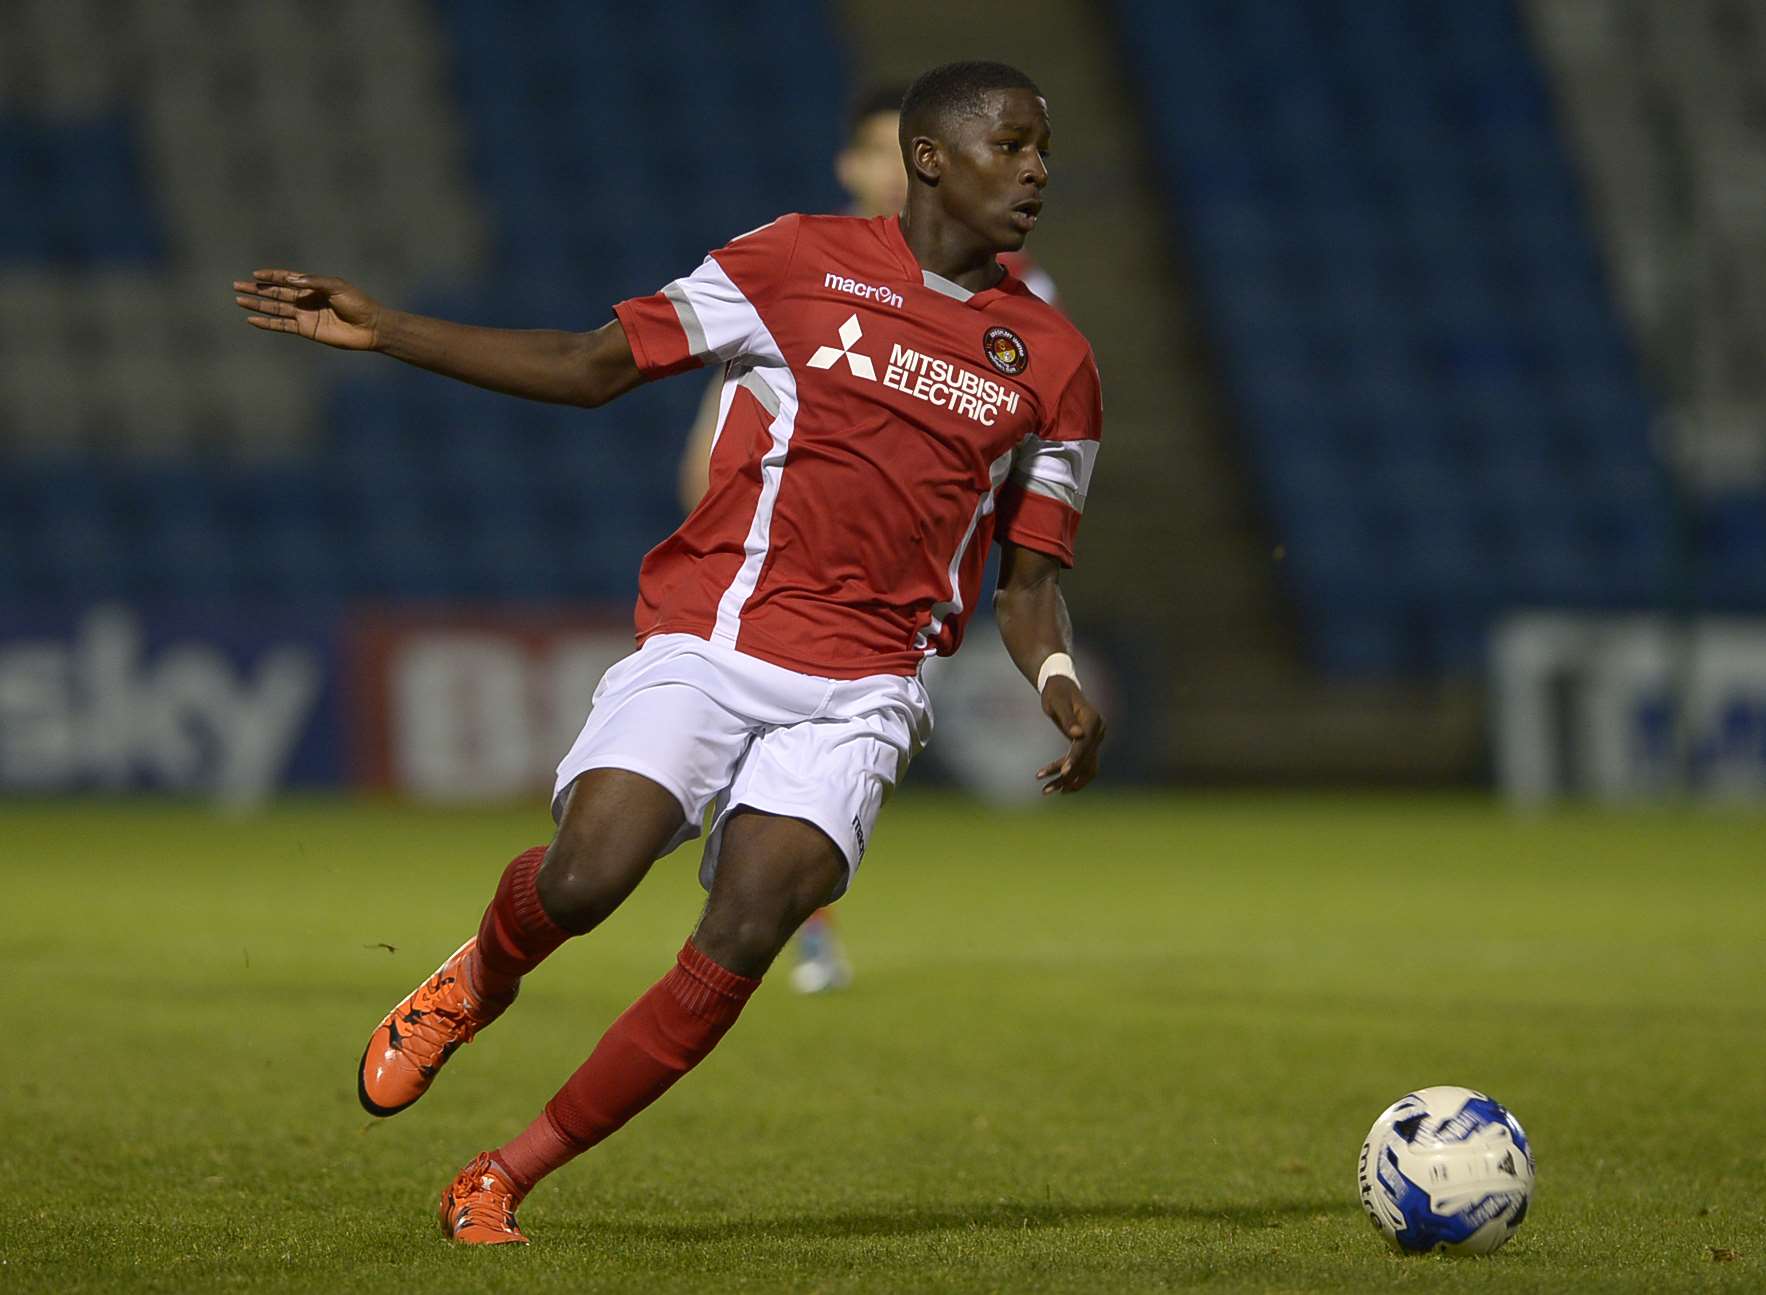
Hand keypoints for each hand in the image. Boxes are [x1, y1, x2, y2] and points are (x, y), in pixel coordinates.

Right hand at [233, 269, 382, 349]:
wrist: (369, 326)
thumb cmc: (357, 303)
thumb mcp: (337, 287)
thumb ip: (314, 282)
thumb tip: (291, 280)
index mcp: (312, 285)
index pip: (286, 278)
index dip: (271, 276)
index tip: (255, 274)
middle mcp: (305, 299)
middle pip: (275, 293)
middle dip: (256, 289)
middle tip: (236, 285)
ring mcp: (304, 315)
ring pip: (275, 308)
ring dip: (257, 305)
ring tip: (239, 300)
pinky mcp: (306, 329)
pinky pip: (282, 325)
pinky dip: (267, 323)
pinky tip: (252, 320)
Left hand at [1035, 676, 1105, 794]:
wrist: (1060, 686)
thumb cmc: (1056, 692)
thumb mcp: (1057, 702)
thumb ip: (1067, 718)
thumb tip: (1078, 735)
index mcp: (1093, 720)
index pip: (1085, 744)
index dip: (1075, 759)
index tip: (1064, 773)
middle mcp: (1098, 731)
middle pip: (1086, 759)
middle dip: (1067, 776)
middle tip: (1047, 791)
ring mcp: (1095, 739)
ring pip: (1085, 767)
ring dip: (1068, 781)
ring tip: (1046, 791)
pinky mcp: (1088, 744)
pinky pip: (1081, 764)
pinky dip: (1068, 774)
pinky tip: (1052, 782)